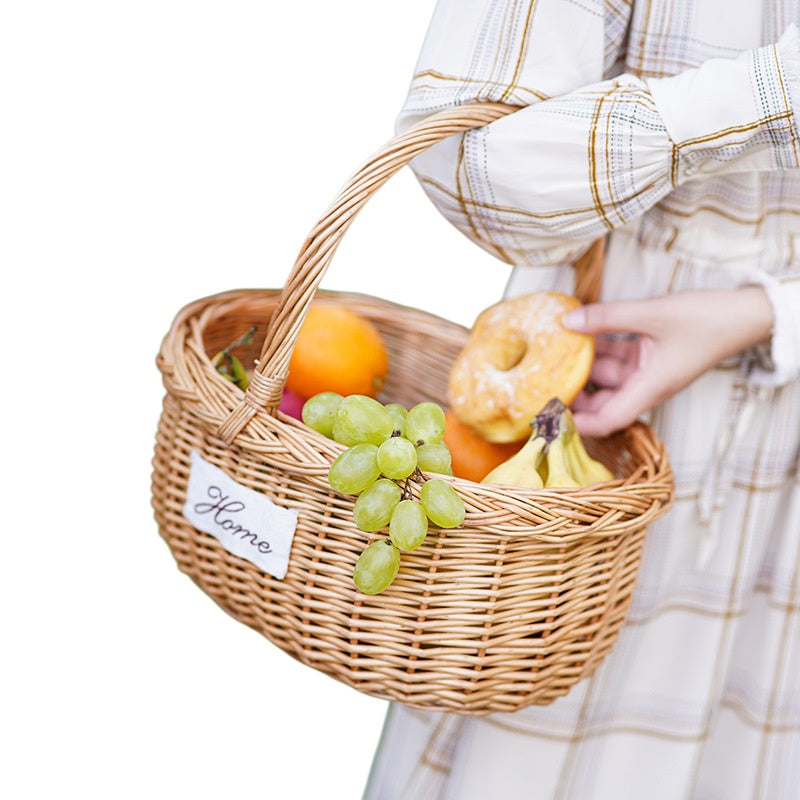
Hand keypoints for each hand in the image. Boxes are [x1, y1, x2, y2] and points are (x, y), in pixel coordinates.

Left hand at [561, 287, 773, 436]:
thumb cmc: (709, 319)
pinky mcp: (649, 355)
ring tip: (552, 353)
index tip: (550, 418)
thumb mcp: (653, 313)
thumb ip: (608, 317)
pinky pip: (617, 358)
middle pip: (603, 402)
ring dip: (584, 367)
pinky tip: (577, 332)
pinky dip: (599, 348)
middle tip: (542, 383)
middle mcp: (648, 385)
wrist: (746, 312)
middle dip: (575, 395)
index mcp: (652, 387)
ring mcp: (648, 371)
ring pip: (607, 377)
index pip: (609, 419)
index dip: (579, 424)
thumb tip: (567, 320)